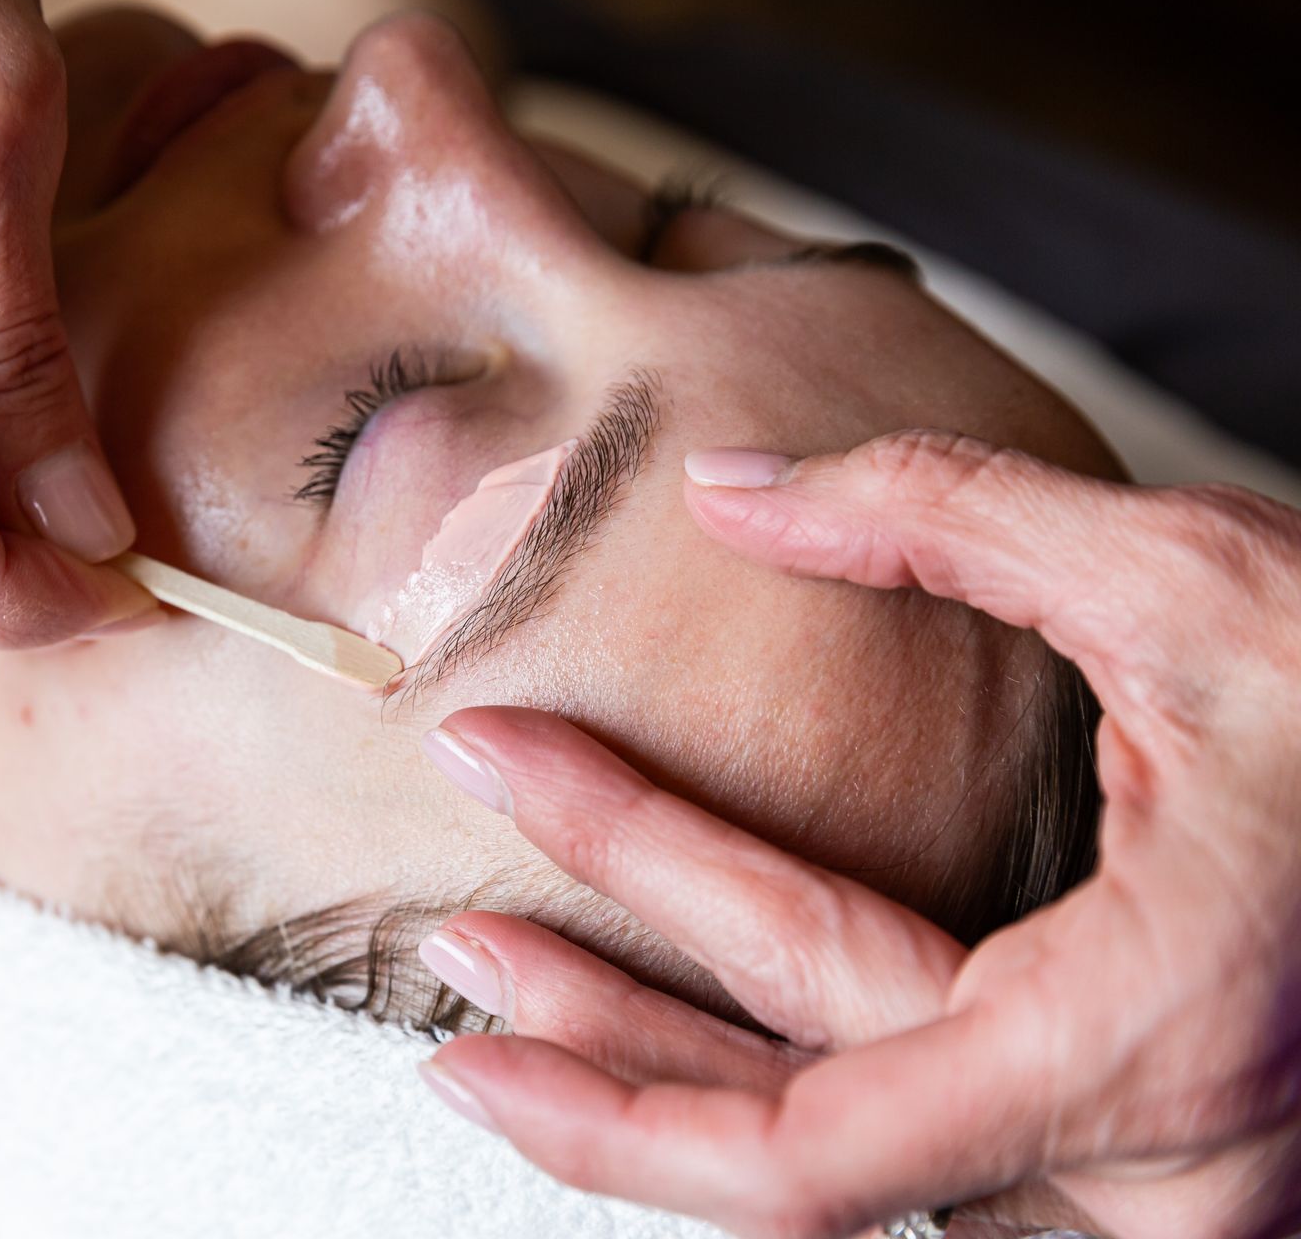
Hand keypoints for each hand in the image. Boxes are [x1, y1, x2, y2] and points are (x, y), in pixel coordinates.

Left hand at [415, 431, 1300, 1238]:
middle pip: (800, 1168)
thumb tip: (732, 487)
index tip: (498, 774)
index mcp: (1156, 1045)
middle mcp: (1151, 1181)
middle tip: (449, 974)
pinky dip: (776, 1094)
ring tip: (504, 1004)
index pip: (815, 1123)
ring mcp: (1144, 1202)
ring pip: (848, 1173)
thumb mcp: (1206, 586)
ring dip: (666, 1088)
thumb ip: (952, 524)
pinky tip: (672, 1035)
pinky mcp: (1130, 1169)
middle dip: (598, 1074)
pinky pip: (911, 1153)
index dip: (625, 963)